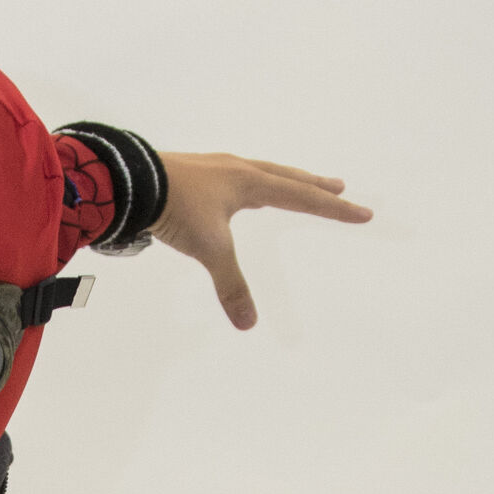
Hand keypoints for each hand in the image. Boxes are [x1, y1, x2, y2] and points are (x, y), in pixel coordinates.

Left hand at [151, 151, 372, 329]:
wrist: (130, 181)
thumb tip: (248, 324)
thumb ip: (231, 285)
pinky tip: (241, 192)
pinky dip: (250, 185)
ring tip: (293, 185)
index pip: (302, 197)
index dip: (333, 208)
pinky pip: (235, 178)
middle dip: (313, 186)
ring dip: (281, 181)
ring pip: (260, 173)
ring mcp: (215, 169)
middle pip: (286, 177)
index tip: (362, 211)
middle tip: (337, 186)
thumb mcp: (209, 249)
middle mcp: (237, 170)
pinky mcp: (194, 174)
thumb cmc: (174, 208)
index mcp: (250, 183)